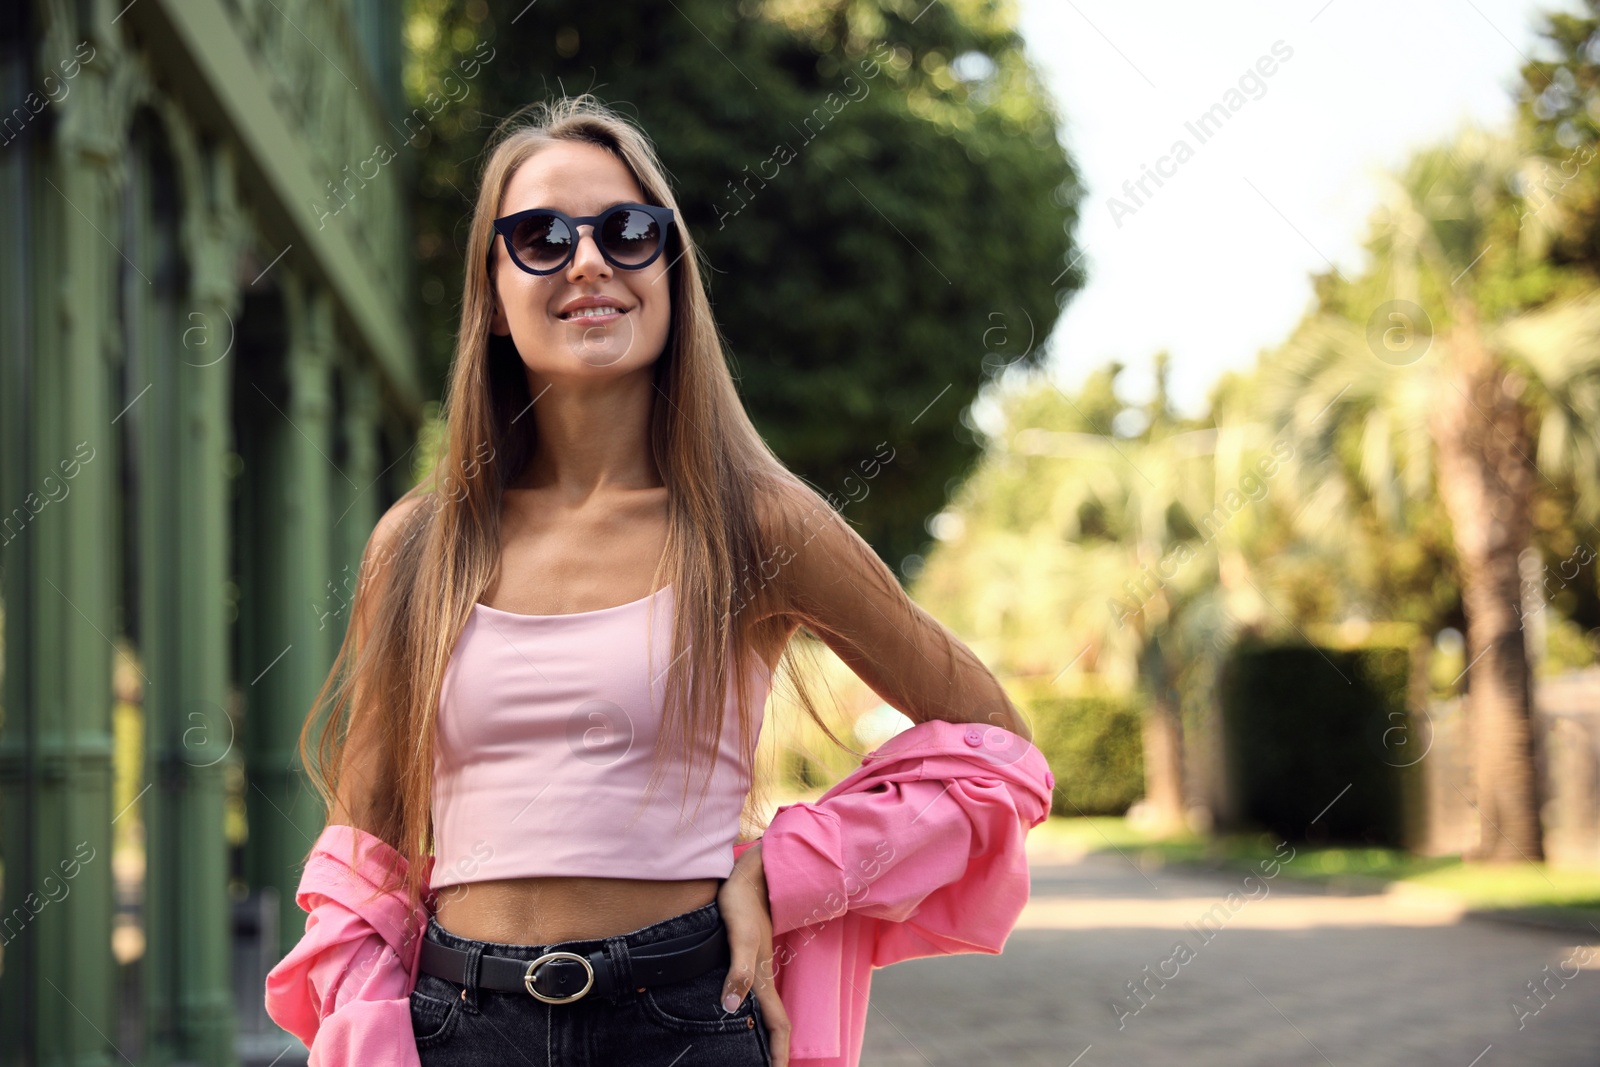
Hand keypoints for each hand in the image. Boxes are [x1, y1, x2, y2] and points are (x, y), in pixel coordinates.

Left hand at [717, 842, 790, 1066]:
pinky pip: (755, 990)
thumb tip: (731, 1007)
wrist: (753, 870)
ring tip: (758, 1050)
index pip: (778, 1024)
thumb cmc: (742, 901)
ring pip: (765, 1006)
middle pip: (774, 1020)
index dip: (779, 1052)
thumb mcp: (738, 935)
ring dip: (766, 1030)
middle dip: (775, 1048)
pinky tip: (741, 1008)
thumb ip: (738, 970)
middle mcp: (763, 974)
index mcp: (763, 977)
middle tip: (768, 1066)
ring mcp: (758, 963)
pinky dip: (753, 1008)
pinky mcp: (749, 952)